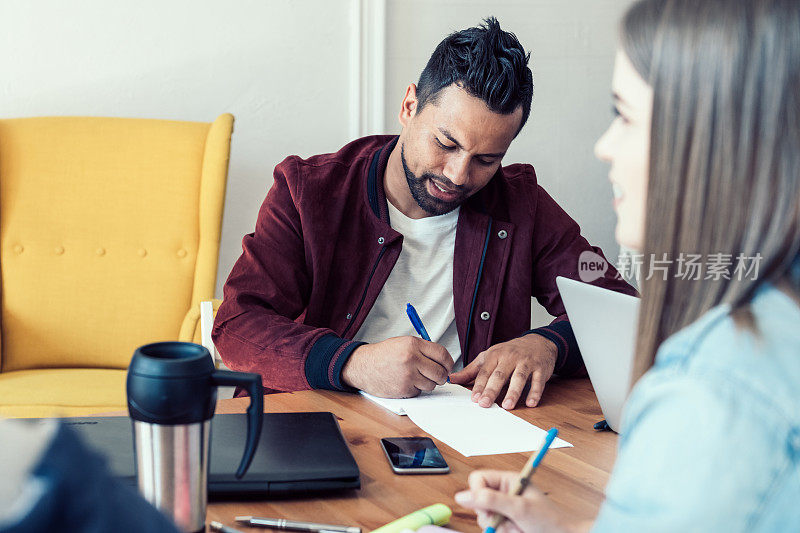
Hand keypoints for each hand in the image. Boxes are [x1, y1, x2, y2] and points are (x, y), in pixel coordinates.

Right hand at [341, 336, 453, 397]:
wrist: (363, 366)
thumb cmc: (383, 355)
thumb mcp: (403, 343)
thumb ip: (424, 349)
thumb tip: (444, 360)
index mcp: (413, 344)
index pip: (442, 354)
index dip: (449, 362)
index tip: (448, 366)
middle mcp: (411, 359)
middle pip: (440, 372)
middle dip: (442, 376)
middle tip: (438, 376)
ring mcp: (407, 375)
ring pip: (431, 385)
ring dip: (427, 383)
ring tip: (415, 376)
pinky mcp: (403, 389)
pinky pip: (419, 392)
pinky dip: (415, 389)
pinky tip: (405, 382)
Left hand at [449, 334, 556, 408]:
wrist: (537, 342)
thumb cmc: (510, 352)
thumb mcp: (489, 356)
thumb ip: (471, 370)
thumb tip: (452, 379)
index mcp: (495, 355)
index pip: (485, 372)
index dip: (479, 385)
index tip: (474, 398)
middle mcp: (510, 357)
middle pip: (500, 375)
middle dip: (492, 390)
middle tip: (485, 403)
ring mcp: (526, 362)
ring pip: (519, 377)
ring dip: (513, 392)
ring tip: (507, 405)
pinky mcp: (540, 368)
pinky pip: (538, 381)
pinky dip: (535, 392)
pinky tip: (531, 403)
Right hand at [454, 470, 587, 532]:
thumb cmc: (551, 521)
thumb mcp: (519, 508)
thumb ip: (490, 500)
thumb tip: (462, 496)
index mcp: (508, 481)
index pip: (478, 479)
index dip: (477, 492)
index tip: (485, 506)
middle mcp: (504, 494)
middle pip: (478, 502)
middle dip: (491, 516)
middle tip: (507, 520)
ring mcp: (504, 511)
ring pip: (484, 520)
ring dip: (500, 528)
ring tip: (518, 528)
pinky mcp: (505, 526)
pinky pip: (492, 530)